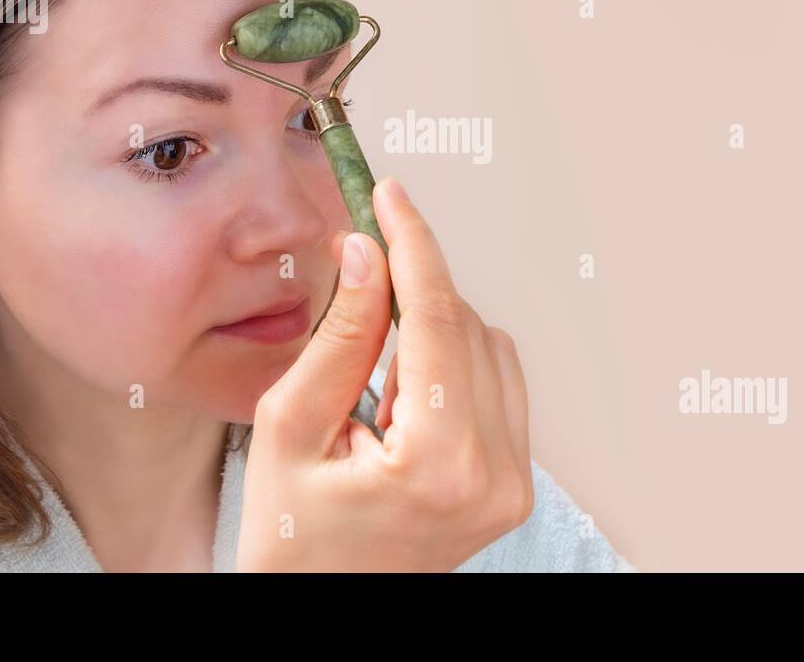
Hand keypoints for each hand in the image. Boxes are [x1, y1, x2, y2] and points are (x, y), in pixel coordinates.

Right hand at [236, 175, 532, 571]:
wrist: (323, 607)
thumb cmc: (292, 537)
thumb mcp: (288, 428)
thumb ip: (338, 336)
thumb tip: (366, 253)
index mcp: (438, 465)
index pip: (438, 320)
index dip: (414, 246)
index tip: (391, 196)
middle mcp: (495, 475)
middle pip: (466, 326)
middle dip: (412, 291)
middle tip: (359, 274)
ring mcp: (514, 483)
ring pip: (488, 346)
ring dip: (433, 332)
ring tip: (374, 389)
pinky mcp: (515, 483)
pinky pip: (498, 381)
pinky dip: (453, 363)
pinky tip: (406, 400)